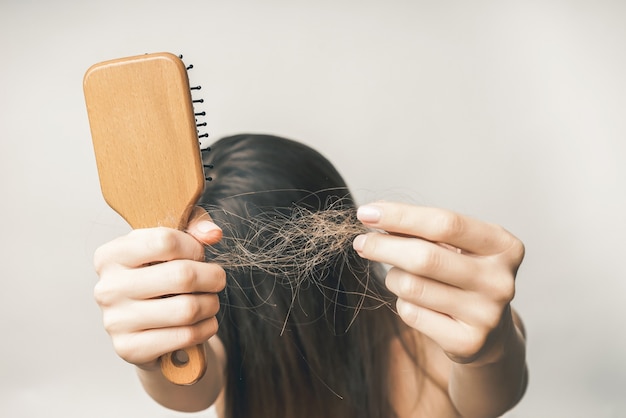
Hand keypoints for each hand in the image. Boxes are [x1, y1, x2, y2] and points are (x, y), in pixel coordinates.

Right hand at [93, 208, 225, 369]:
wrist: (146, 326)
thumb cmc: (160, 276)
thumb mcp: (174, 242)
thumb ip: (195, 227)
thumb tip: (212, 234)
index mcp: (112, 255)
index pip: (165, 240)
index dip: (194, 247)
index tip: (198, 254)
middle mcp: (108, 287)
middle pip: (182, 276)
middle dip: (213, 277)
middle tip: (216, 280)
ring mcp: (116, 321)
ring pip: (188, 309)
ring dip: (211, 304)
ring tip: (209, 301)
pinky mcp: (130, 348)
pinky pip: (186, 336)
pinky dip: (206, 328)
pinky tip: (204, 322)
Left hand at [353, 202, 524, 364]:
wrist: (489, 334)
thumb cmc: (462, 275)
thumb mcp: (453, 247)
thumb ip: (420, 231)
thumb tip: (373, 218)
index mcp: (504, 246)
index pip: (445, 223)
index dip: (400, 216)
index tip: (366, 213)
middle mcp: (501, 281)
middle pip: (425, 257)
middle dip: (383, 247)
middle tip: (361, 243)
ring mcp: (487, 315)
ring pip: (412, 287)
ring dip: (394, 278)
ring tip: (401, 277)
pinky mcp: (467, 343)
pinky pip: (411, 313)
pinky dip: (403, 303)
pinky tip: (417, 303)